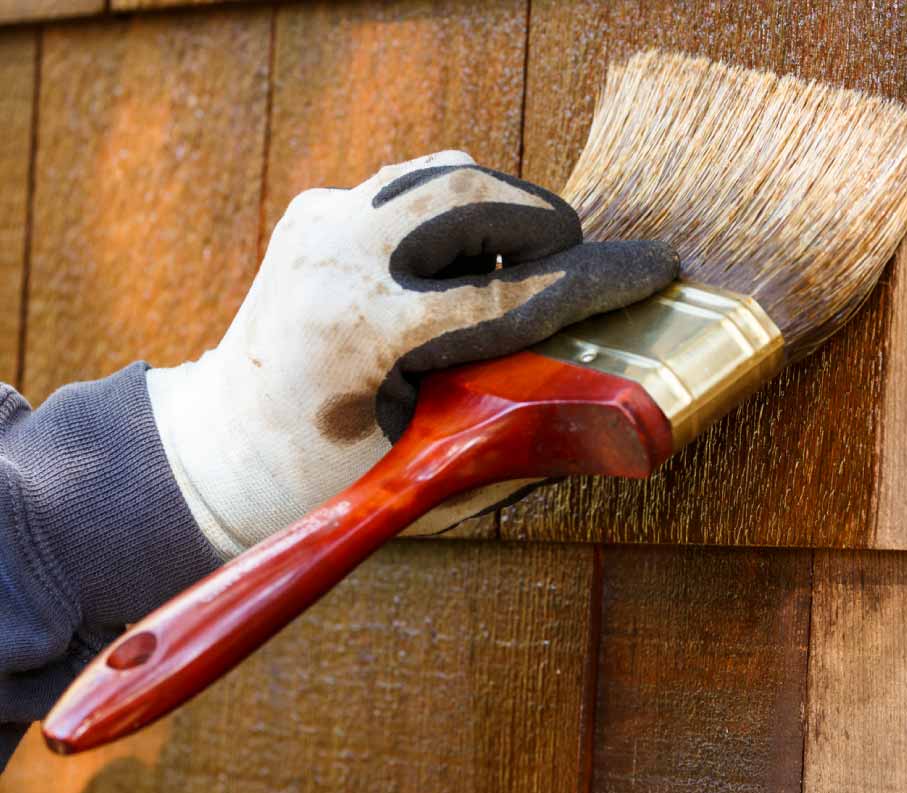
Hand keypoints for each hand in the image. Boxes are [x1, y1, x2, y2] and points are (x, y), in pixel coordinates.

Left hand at [147, 150, 677, 556]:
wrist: (223, 450)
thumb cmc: (329, 479)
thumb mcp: (432, 472)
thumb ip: (524, 434)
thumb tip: (621, 400)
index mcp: (363, 334)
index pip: (515, 291)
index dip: (600, 281)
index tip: (657, 268)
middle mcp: (337, 259)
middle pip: (478, 195)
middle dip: (548, 225)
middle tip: (575, 271)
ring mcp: (321, 222)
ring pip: (450, 172)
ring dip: (504, 213)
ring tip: (515, 274)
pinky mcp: (318, 207)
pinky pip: (417, 183)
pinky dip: (459, 215)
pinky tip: (459, 270)